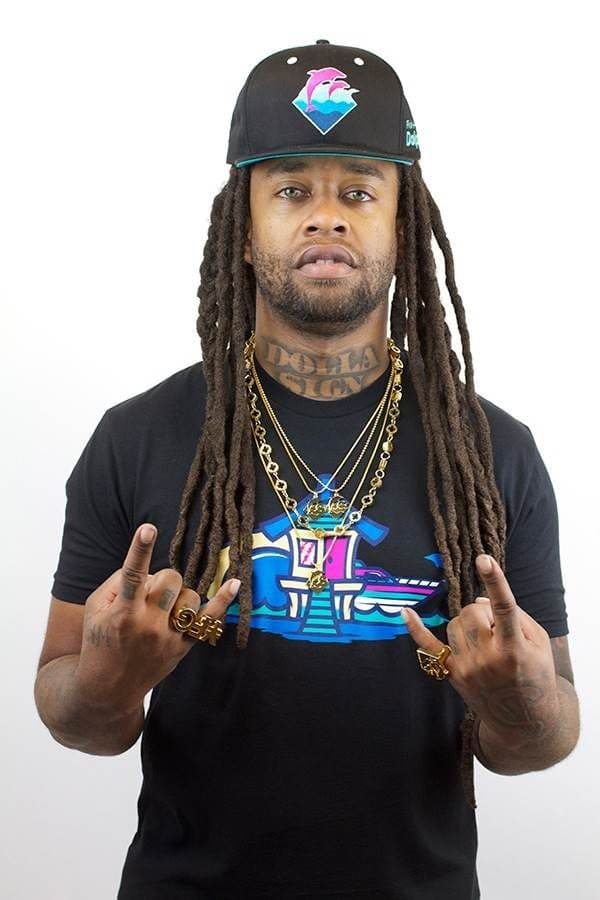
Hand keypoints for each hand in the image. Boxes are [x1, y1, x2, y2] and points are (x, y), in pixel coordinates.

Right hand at [75, 523, 240, 715]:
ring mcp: (168, 637)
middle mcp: (148, 625)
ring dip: (178, 595)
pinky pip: (209, 621)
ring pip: (190, 595)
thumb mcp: (95, 607)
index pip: (132, 575)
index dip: (140, 549)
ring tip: (160, 610)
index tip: (148, 528)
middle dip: (161, 578)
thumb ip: (119, 580)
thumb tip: (150, 568)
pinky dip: (222, 601)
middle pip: (170, 578)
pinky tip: (235, 583)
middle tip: (148, 593)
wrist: (108, 688)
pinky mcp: (183, 647)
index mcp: (122, 613)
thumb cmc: (99, 640)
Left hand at [401, 554, 559, 747]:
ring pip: (455, 623)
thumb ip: (514, 615)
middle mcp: (487, 660)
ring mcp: (466, 668)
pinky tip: (405, 612)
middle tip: (498, 628)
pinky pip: (429, 647)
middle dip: (484, 612)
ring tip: (487, 641)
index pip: (504, 609)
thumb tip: (479, 601)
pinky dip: (416, 629)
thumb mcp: (539, 642)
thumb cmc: (536, 674)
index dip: (494, 582)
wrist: (524, 720)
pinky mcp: (452, 674)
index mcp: (514, 650)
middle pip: (472, 612)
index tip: (484, 559)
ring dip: (468, 623)